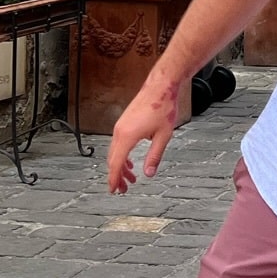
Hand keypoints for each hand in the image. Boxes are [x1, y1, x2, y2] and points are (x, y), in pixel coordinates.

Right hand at [106, 79, 181, 194]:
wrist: (161, 87)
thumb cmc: (163, 107)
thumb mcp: (163, 136)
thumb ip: (155, 156)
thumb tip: (149, 173)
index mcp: (127, 136)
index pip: (116, 163)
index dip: (113, 179)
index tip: (113, 190)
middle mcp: (119, 131)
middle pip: (113, 159)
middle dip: (117, 176)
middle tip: (123, 189)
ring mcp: (120, 126)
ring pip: (116, 152)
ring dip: (121, 166)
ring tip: (130, 179)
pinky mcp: (124, 123)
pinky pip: (119, 144)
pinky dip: (123, 156)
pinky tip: (131, 162)